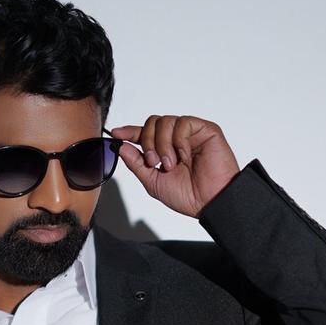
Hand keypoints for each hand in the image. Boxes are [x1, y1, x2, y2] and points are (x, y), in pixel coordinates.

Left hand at [108, 115, 239, 217]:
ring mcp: (191, 133)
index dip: (130, 132)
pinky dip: (179, 141)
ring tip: (171, 163)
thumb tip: (121, 147)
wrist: (209, 202)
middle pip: (152, 123)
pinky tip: (185, 156)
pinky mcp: (205, 129)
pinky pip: (183, 123)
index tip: (116, 134)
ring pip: (165, 121)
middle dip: (147, 142)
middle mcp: (177, 139)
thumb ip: (137, 163)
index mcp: (165, 150)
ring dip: (163, 144)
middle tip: (154, 162)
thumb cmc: (187, 196)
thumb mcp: (153, 182)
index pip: (145, 134)